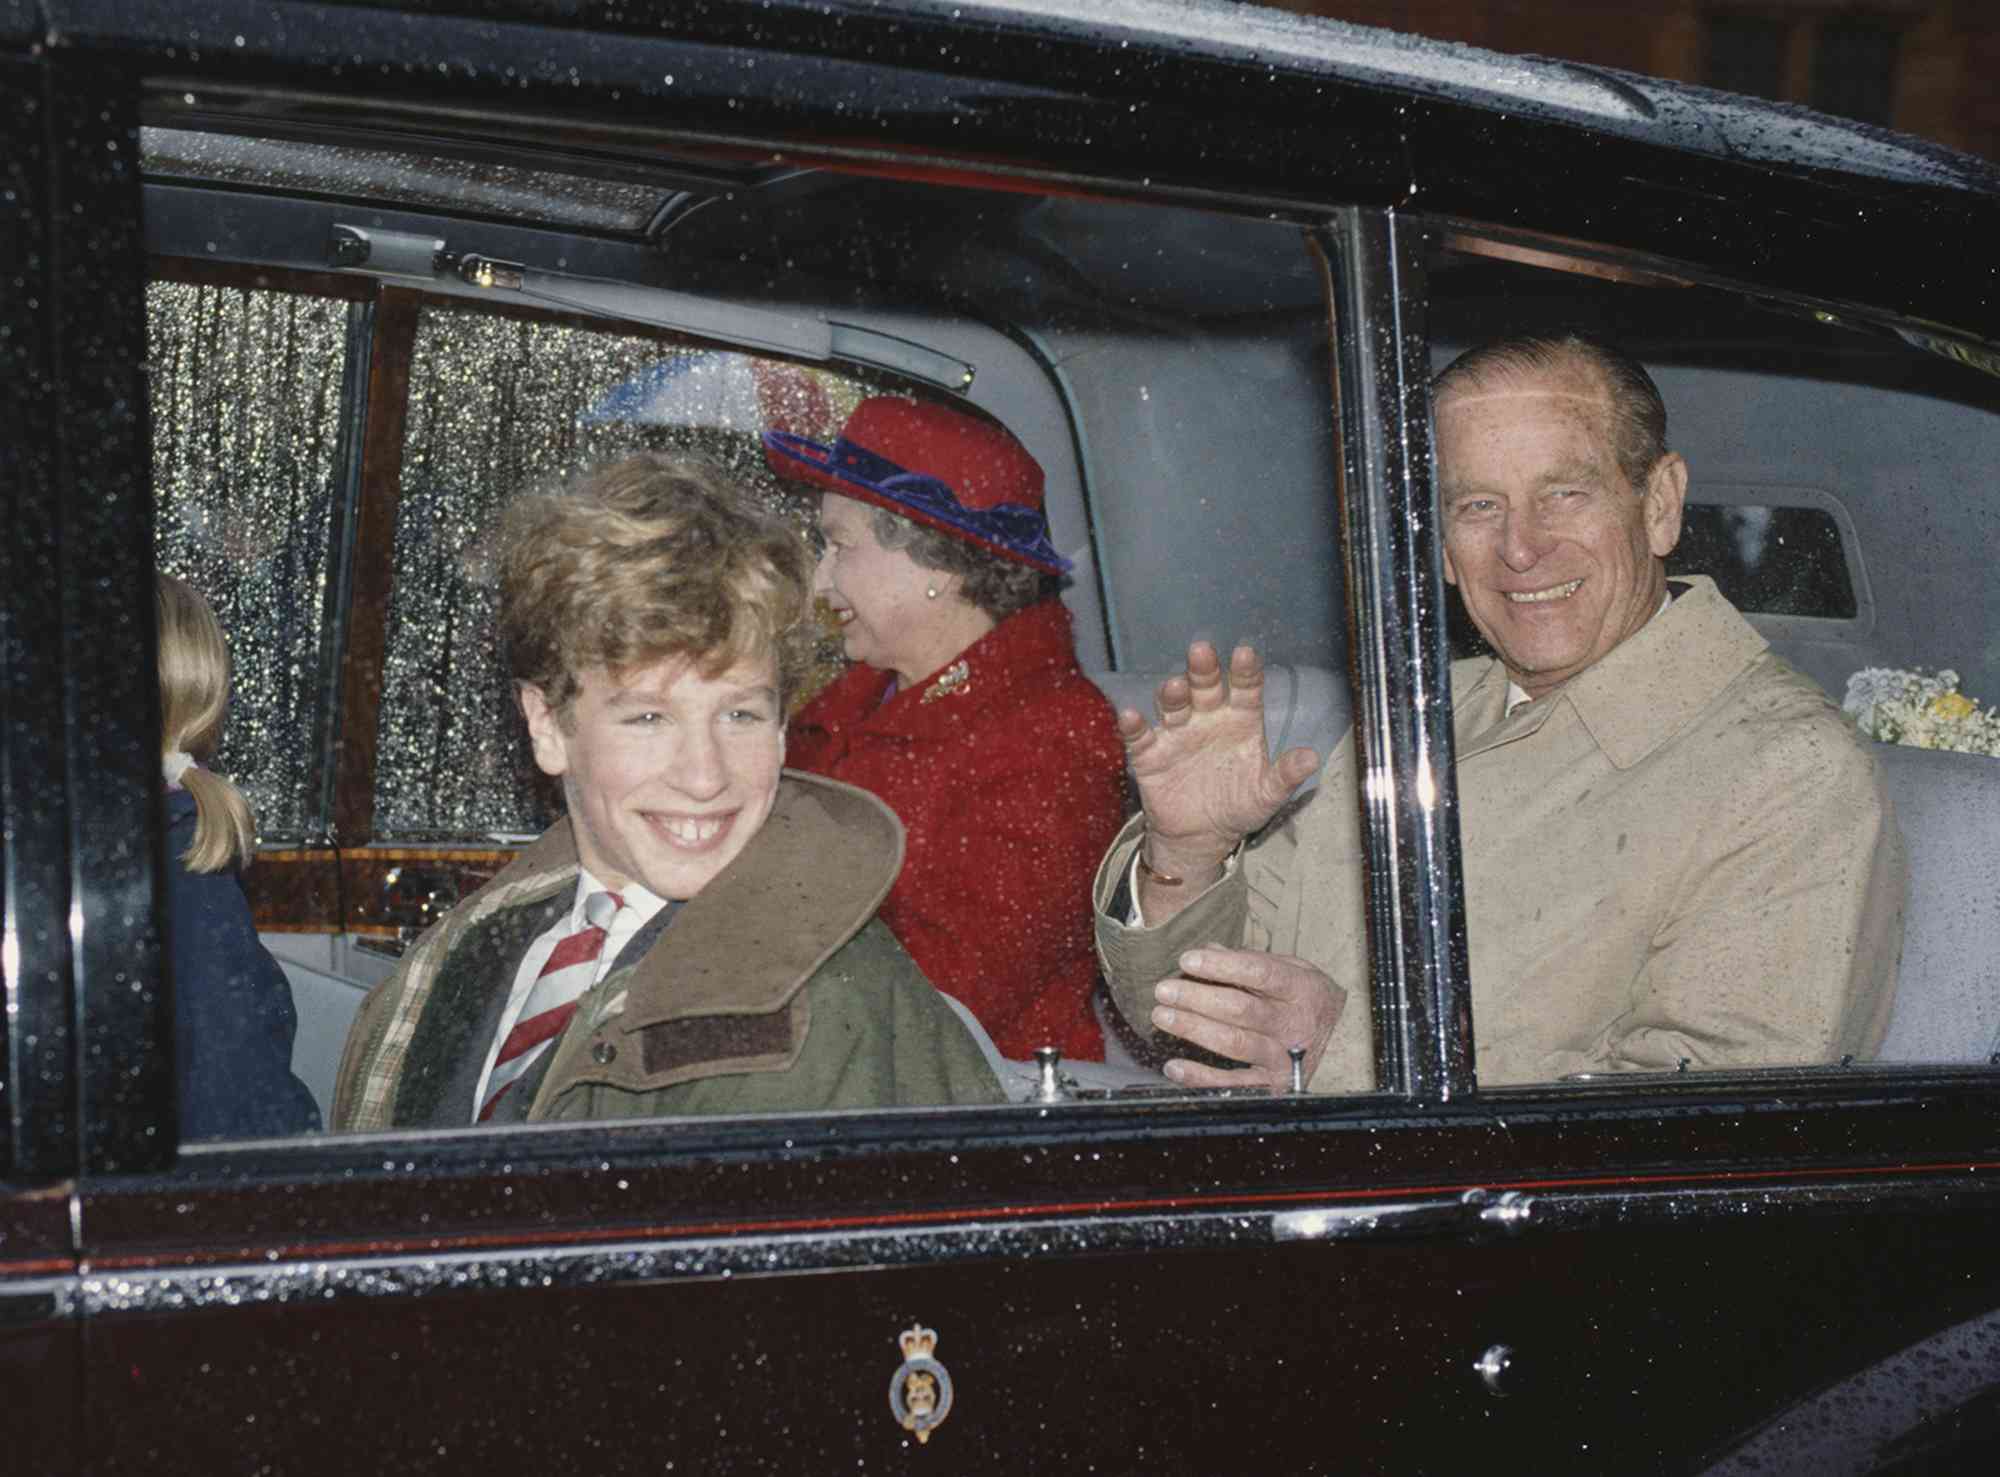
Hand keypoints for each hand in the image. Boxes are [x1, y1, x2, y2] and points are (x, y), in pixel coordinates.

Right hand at [1117, 642, 1320, 884]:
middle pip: (1205, 687)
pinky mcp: (1150, 754)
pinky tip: (1130, 716)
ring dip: (1172, 695)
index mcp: (1240, 720)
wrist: (1202, 836)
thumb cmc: (1239, 806)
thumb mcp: (1267, 794)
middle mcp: (1208, 719)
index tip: (1244, 654)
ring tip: (1176, 688)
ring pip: (1174, 706)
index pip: (1245, 689)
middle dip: (1203, 670)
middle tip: (1201, 651)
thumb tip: (1312, 757)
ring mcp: (1178, 734)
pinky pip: (1140, 737)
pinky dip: (1134, 726)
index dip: (1245, 671)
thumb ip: (1285, 775)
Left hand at [1149, 946, 1343, 1089]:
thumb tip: (1207, 948)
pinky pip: (1233, 1085)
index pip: (1259, 972)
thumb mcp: (1290, 968)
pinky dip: (1200, 1077)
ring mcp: (1285, 1058)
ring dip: (1194, 1030)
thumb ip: (1250, 959)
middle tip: (1164, 990)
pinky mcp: (1274, 1085)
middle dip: (1197, 998)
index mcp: (1300, 989)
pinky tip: (1173, 1065)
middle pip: (1241, 1010)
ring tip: (1163, 1016)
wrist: (1339, 1036)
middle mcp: (1295, 1025)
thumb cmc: (1302, 996)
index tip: (1187, 959)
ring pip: (1235, 1044)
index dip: (1220, 966)